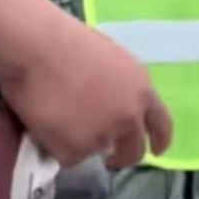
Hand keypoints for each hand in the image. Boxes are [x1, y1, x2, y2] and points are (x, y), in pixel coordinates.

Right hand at [0, 0, 172, 168]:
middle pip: (134, 151)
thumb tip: (115, 104)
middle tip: (108, 156)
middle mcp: (128, 116)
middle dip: (123, 156)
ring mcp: (104, 135)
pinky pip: (68, 156)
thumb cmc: (67, 41)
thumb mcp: (112, 60)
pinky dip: (57, 146)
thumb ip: (121, 87)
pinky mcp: (76, 149)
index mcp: (141, 90)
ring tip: (62, 123)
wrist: (37, 46)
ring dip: (84, 145)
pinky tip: (46, 125)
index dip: (160, 141)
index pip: (162, 125)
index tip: (157, 151)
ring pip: (97, 153)